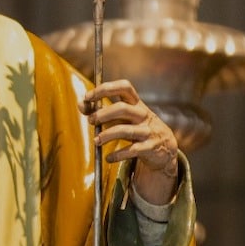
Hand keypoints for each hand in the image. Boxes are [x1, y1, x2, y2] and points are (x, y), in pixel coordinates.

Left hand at [81, 79, 178, 204]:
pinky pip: (132, 150)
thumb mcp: (123, 117)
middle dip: (103, 114)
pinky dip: (117, 155)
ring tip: (96, 141)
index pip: (124, 87)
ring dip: (107, 135)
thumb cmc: (138, 128)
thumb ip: (102, 110)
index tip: (88, 97)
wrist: (165, 148)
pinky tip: (108, 158)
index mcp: (136, 103)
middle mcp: (143, 114)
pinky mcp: (150, 147)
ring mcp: (148, 131)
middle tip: (91, 121)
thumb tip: (80, 104)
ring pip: (126, 130)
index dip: (105, 89)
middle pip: (122, 108)